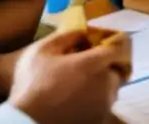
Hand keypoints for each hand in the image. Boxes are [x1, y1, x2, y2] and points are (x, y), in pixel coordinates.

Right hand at [8, 29, 132, 123]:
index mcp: (94, 64)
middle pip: (117, 69)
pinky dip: (94, 99)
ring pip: (111, 89)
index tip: (104, 40)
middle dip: (106, 64)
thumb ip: (68, 36)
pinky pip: (103, 105)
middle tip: (86, 63)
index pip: (122, 47)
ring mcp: (103, 107)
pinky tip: (75, 98)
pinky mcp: (98, 121)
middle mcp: (105, 86)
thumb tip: (84, 33)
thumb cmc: (33, 84)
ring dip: (100, 82)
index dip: (118, 41)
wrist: (26, 122)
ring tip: (78, 82)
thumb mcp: (43, 50)